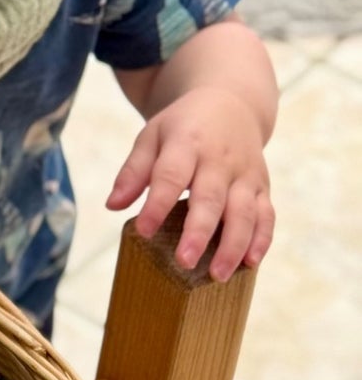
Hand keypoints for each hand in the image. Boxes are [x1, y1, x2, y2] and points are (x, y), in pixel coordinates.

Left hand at [106, 85, 274, 278]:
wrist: (230, 103)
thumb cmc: (183, 127)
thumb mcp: (152, 137)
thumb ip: (133, 171)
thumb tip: (112, 205)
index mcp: (187, 143)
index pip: (171, 175)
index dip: (158, 204)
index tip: (143, 231)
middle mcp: (220, 159)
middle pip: (211, 198)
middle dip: (199, 232)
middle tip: (185, 261)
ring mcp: (245, 174)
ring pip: (245, 211)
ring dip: (234, 244)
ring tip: (217, 275)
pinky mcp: (262, 186)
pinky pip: (266, 215)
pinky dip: (261, 239)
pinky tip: (249, 263)